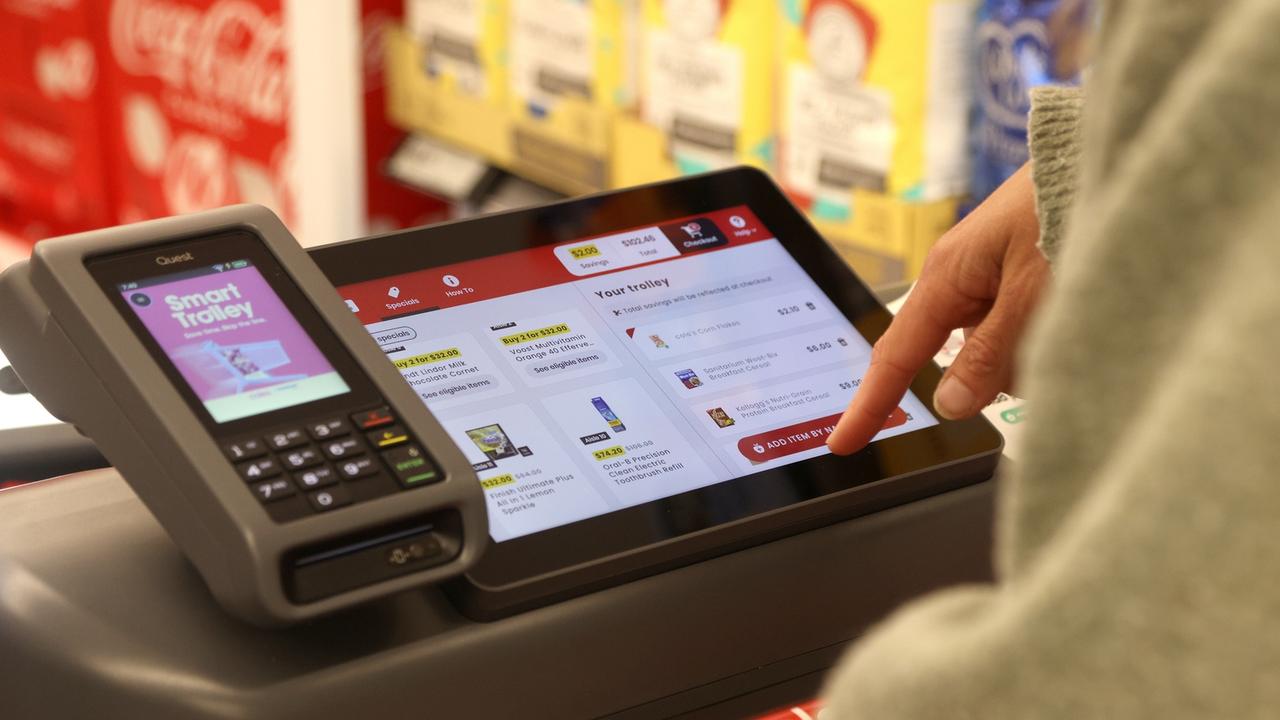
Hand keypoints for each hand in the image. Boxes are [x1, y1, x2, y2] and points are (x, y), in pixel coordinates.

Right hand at [827, 163, 1049, 454]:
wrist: (1110, 152)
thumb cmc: (1072, 205)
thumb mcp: (1035, 294)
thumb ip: (992, 355)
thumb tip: (950, 404)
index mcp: (948, 276)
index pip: (896, 357)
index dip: (869, 405)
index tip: (844, 442)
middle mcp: (959, 276)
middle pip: (955, 358)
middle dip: (994, 370)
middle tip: (1044, 337)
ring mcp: (987, 275)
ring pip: (994, 347)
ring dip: (1030, 347)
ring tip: (1073, 302)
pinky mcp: (1016, 274)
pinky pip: (1015, 326)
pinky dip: (1042, 328)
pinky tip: (1071, 298)